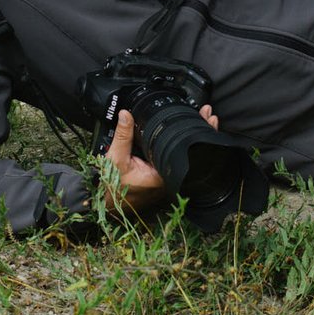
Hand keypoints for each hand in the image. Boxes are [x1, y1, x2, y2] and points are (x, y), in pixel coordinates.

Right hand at [98, 105, 220, 216]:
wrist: (105, 201)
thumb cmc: (111, 185)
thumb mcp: (115, 158)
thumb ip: (122, 136)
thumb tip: (126, 114)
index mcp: (163, 176)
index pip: (188, 152)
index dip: (198, 133)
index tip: (205, 118)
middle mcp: (168, 179)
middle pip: (191, 153)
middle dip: (200, 131)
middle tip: (208, 114)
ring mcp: (166, 177)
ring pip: (185, 155)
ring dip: (192, 136)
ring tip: (202, 119)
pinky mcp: (161, 176)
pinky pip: (174, 158)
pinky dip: (180, 144)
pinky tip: (185, 133)